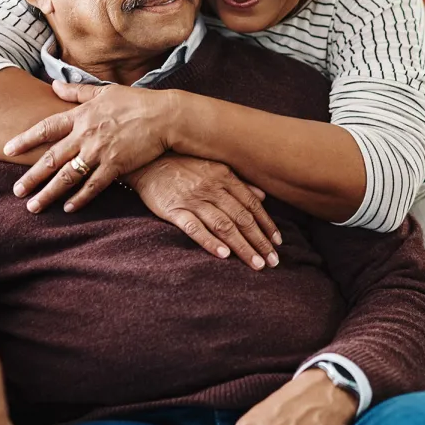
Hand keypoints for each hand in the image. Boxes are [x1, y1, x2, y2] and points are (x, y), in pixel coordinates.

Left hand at [5, 82, 174, 212]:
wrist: (164, 116)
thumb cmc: (136, 102)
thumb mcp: (103, 91)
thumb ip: (77, 92)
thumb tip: (54, 85)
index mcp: (81, 116)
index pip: (46, 128)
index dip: (25, 139)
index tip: (8, 150)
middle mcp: (85, 135)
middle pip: (52, 159)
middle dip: (32, 177)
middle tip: (16, 191)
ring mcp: (99, 152)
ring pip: (68, 176)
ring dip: (48, 193)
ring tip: (33, 206)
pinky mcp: (116, 166)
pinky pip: (93, 186)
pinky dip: (80, 198)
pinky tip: (68, 209)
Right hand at [126, 155, 280, 269]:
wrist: (146, 160)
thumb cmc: (183, 165)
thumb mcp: (213, 167)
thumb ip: (238, 182)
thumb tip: (263, 196)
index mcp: (224, 177)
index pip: (252, 205)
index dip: (267, 225)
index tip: (278, 243)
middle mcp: (212, 189)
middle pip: (242, 219)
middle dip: (260, 241)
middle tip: (273, 262)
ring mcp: (193, 200)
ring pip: (224, 226)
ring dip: (242, 246)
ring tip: (256, 264)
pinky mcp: (174, 210)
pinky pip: (195, 228)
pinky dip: (210, 241)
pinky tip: (223, 255)